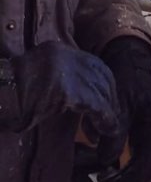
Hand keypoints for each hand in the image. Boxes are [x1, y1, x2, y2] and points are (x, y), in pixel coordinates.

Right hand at [2, 42, 119, 137]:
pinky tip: (102, 131)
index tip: (107, 102)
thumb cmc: (10, 93)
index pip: (94, 65)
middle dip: (109, 98)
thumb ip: (60, 80)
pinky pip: (96, 105)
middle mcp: (66, 55)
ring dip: (107, 112)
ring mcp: (66, 70)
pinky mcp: (67, 90)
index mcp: (58, 50)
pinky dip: (103, 119)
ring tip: (105, 130)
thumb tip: (82, 97)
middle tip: (109, 119)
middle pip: (102, 76)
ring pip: (101, 91)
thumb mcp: (38, 77)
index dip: (105, 85)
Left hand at [91, 38, 150, 181]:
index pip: (150, 160)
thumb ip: (113, 128)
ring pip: (145, 164)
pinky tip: (109, 177)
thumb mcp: (115, 99)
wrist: (132, 58)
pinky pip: (140, 157)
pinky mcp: (148, 133)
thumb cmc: (124, 75)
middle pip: (149, 167)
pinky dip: (125, 170)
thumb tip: (105, 160)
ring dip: (125, 181)